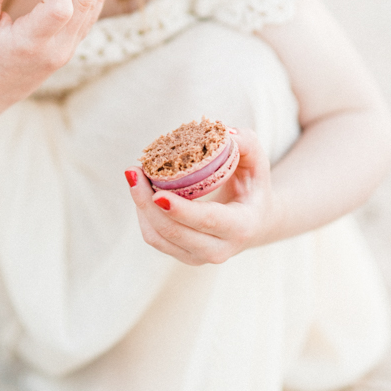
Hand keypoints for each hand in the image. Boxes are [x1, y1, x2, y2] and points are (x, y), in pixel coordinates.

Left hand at [124, 127, 279, 264]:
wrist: (254, 222)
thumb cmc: (252, 186)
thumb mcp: (257, 163)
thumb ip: (247, 144)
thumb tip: (225, 132)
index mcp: (241, 226)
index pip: (207, 221)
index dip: (181, 210)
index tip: (158, 194)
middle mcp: (220, 249)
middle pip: (174, 231)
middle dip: (147, 202)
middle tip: (133, 171)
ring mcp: (199, 257)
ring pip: (158, 237)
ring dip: (141, 207)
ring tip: (134, 176)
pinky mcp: (182, 255)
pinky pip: (153, 237)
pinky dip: (143, 214)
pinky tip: (141, 191)